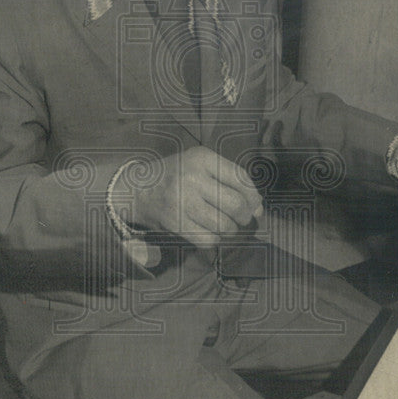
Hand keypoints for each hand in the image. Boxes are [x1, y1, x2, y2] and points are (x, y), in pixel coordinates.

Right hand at [127, 146, 262, 247]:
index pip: (241, 178)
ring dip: (230, 230)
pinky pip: (209, 239)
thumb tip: (258, 209)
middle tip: (241, 218)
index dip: (254, 196)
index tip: (256, 207)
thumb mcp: (200, 165)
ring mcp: (183, 201)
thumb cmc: (178, 176)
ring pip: (224, 224)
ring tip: (224, 225)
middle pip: (236, 204)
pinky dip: (214, 240)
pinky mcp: (175, 223)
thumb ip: (230, 179)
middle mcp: (193, 177)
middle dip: (244, 216)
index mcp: (202, 158)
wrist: (139, 189)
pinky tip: (210, 233)